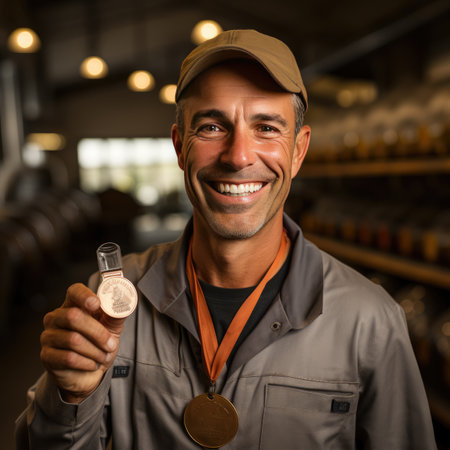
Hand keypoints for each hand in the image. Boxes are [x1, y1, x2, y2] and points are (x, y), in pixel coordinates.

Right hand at [40, 283, 125, 402]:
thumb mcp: (111, 328)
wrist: (88, 373)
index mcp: (73, 305)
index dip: (84, 295)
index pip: (74, 291)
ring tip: (103, 356)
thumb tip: (125, 303)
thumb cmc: (98, 345)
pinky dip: (86, 362)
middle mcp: (56, 317)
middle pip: (73, 316)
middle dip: (98, 333)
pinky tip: (92, 364)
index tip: (97, 304)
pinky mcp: (47, 356)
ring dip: (95, 351)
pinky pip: (69, 358)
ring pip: (73, 340)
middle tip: (111, 344)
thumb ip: (116, 315)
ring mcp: (49, 336)